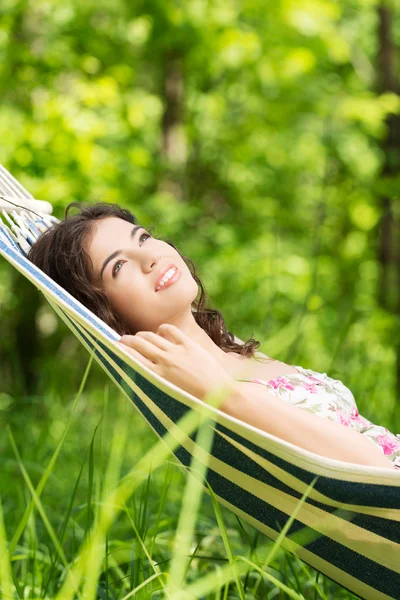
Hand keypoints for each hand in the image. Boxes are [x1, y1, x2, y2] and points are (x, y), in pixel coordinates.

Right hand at [118, 324, 235, 404]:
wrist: (220, 396)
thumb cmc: (194, 403)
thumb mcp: (169, 397)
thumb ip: (156, 384)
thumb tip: (145, 377)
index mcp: (158, 376)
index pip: (132, 358)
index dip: (121, 350)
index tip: (114, 346)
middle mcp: (165, 361)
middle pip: (139, 344)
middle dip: (127, 340)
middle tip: (121, 340)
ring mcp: (178, 351)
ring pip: (153, 336)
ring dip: (142, 335)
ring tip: (138, 337)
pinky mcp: (190, 345)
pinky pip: (172, 331)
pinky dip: (163, 329)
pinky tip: (160, 332)